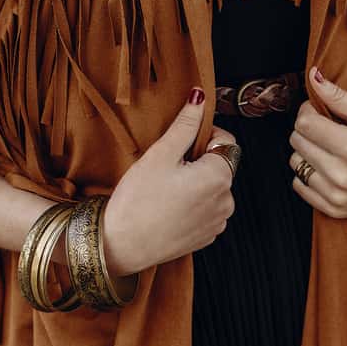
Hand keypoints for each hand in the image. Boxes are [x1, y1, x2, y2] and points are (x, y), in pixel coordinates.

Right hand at [102, 87, 235, 276]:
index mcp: (219, 176)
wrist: (119, 246)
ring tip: (166, 189)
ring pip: (213, 188)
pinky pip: (207, 210)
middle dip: (199, 161)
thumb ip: (185, 125)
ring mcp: (218, 221)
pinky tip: (169, 207)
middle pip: (220, 166)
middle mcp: (226, 200)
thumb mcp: (160, 155)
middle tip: (167, 168)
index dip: (204, 136)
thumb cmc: (137, 201)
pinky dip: (194, 204)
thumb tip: (200, 98)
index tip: (181, 143)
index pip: (225, 142)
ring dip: (197, 183)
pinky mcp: (207, 236)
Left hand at [289, 66, 346, 218]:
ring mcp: (337, 195)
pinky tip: (328, 166)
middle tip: (328, 127)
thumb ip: (341, 99)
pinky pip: (300, 186)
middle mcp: (341, 174)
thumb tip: (314, 78)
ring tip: (330, 148)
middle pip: (297, 142)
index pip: (305, 123)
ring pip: (296, 163)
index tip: (319, 110)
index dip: (308, 111)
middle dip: (308, 129)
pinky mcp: (334, 209)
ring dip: (307, 151)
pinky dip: (308, 173)